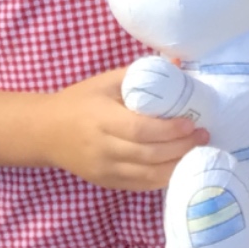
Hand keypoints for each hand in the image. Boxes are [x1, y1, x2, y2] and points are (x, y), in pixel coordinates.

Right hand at [40, 67, 206, 191]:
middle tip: (203, 136)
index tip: (191, 123)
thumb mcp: (105, 82)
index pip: (139, 130)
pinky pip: (140, 186)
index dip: (168, 130)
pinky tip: (179, 167)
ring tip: (197, 152)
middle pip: (148, 155)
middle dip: (181, 148)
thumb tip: (179, 62)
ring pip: (147, 176)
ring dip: (177, 166)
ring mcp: (104, 169)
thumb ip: (139, 74)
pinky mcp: (106, 182)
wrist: (45, 132)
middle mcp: (102, 148)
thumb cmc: (79, 101)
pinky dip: (163, 179)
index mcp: (101, 120)